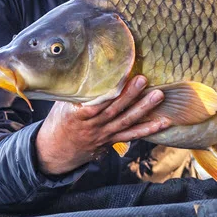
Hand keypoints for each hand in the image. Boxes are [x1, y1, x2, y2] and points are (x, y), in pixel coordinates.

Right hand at [35, 75, 170, 175]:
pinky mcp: (111, 140)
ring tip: (158, 96)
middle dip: (130, 95)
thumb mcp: (61, 103)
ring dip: (143, 109)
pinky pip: (131, 135)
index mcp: (78, 115)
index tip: (121, 75)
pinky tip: (161, 123)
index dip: (109, 90)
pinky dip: (146, 130)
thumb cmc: (59, 121)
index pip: (96, 102)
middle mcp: (92, 126)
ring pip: (125, 122)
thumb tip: (85, 64)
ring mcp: (103, 134)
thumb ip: (76, 89)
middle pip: (114, 110)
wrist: (56, 151)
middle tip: (144, 80)